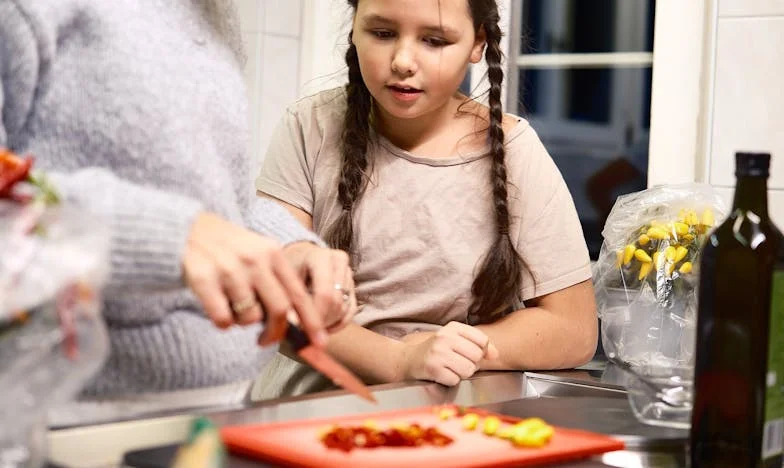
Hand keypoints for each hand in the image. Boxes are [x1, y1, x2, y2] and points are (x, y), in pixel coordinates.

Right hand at [182, 212, 326, 346]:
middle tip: (266, 340)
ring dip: (244, 322)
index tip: (320, 341)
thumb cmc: (227, 247)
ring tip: (233, 307)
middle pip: (280, 310)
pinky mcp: (204, 280)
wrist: (184, 228)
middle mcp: (255, 260)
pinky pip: (223, 319)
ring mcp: (229, 270)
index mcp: (272, 253)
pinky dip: (223, 322)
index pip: (299, 293)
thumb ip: (276, 278)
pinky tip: (217, 308)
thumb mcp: (258, 251)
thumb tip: (297, 319)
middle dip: (276, 333)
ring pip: (250, 317)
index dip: (312, 321)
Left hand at [282, 241, 356, 332]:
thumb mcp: (282, 278)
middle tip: (304, 331)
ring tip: (310, 327)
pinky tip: (325, 328)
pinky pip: (351, 310)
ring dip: (329, 322)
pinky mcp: (352, 284)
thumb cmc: (287, 267)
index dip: (315, 316)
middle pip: (336, 302)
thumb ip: (287, 299)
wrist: (298, 256)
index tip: (301, 329)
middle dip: (321, 321)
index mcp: (320, 257)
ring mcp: (348, 272)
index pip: (324, 294)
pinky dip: (339, 323)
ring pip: (344, 308)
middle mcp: (339, 261)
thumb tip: (292, 325)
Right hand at [400, 322, 498, 385]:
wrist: (409, 359)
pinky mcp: (432, 368)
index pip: (482, 340)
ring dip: (462, 374)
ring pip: (468, 370)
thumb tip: (495, 354)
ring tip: (451, 368)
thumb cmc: (437, 350)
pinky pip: (455, 380)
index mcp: (453, 327)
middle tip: (458, 362)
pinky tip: (442, 373)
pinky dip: (451, 380)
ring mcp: (438, 353)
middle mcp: (445, 337)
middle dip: (471, 364)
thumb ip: (479, 345)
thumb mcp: (457, 340)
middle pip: (476, 356)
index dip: (481, 351)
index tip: (471, 354)